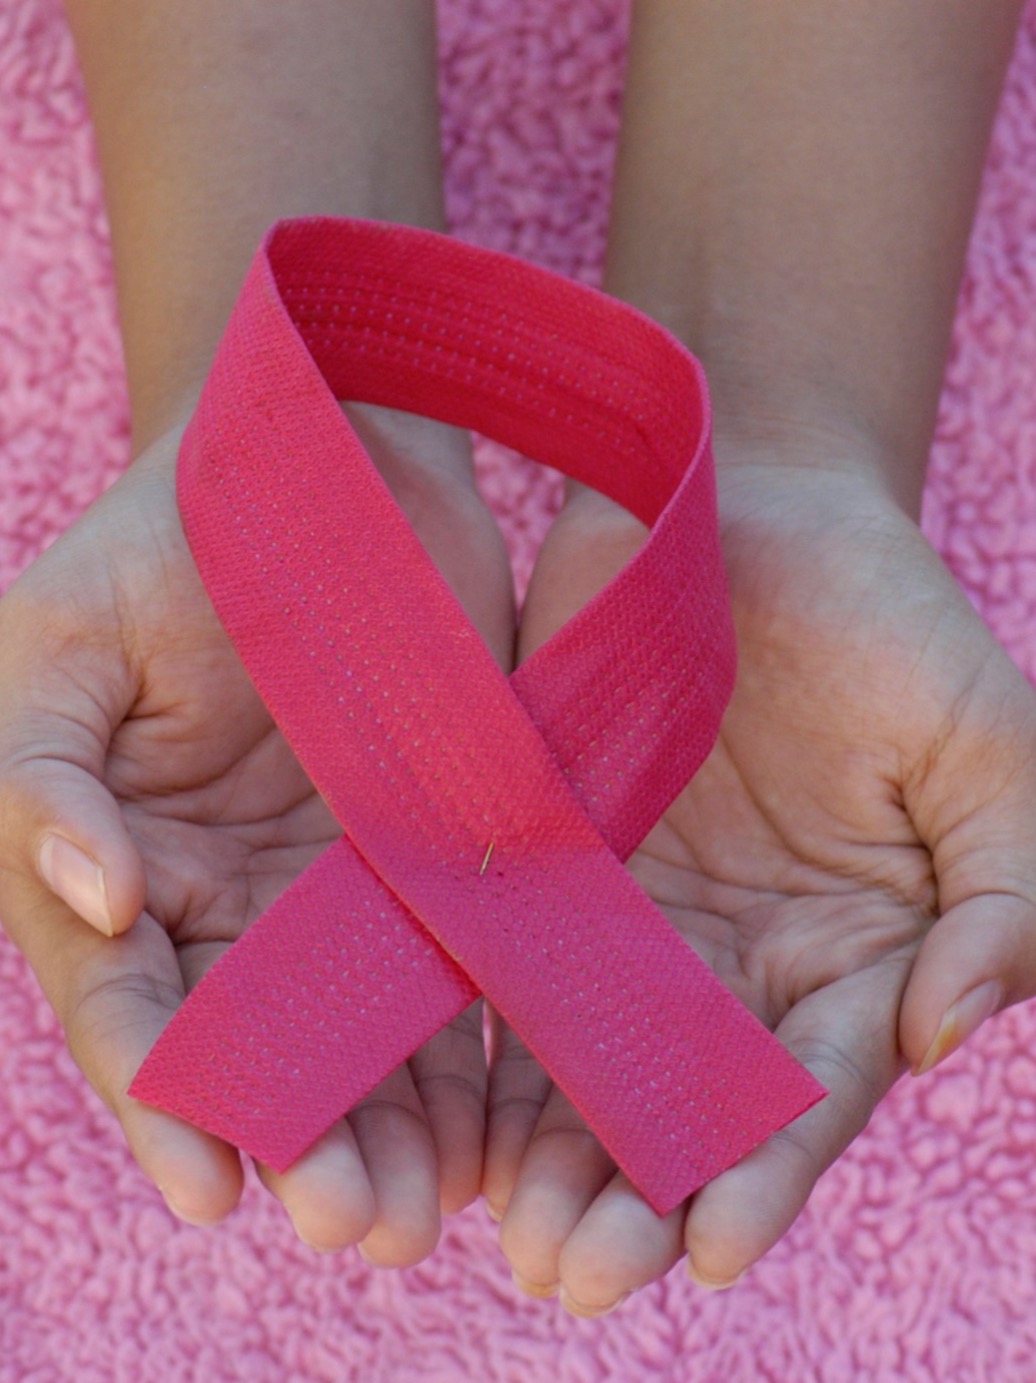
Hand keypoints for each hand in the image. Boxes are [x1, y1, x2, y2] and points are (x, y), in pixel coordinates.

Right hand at [0, 401, 514, 1263]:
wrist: (320, 463)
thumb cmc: (162, 545)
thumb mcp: (60, 646)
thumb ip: (42, 773)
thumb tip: (96, 900)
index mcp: (119, 865)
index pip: (131, 1006)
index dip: (164, 1101)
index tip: (215, 1189)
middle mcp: (226, 901)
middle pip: (257, 1051)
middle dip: (302, 1143)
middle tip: (355, 1226)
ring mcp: (333, 886)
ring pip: (361, 1036)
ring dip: (392, 1129)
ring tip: (431, 1213)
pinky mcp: (433, 853)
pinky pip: (453, 966)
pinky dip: (473, 1047)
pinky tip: (503, 1124)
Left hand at [482, 437, 1035, 1312]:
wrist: (756, 515)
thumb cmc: (891, 625)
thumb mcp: (991, 749)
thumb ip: (1004, 892)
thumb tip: (946, 1030)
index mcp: (850, 954)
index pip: (811, 1088)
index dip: (768, 1169)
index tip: (716, 1248)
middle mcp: (735, 962)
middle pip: (684, 1107)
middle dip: (635, 1197)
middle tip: (577, 1276)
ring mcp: (633, 919)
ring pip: (584, 1062)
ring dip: (546, 1154)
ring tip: (510, 1239)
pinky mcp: (546, 859)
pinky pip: (505, 962)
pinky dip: (476, 1039)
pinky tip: (446, 1110)